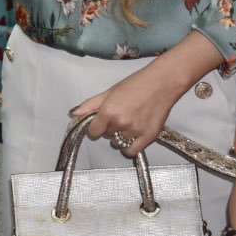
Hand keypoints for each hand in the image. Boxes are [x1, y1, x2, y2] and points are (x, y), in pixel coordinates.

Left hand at [71, 61, 189, 155]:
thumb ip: (90, 104)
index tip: (102, 121)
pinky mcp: (148, 137)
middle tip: (120, 116)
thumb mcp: (109, 92)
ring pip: (117, 143)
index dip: (96, 126)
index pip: (93, 131)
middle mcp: (120, 123)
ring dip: (119, 137)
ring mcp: (134, 131)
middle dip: (109, 128)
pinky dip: (128, 147)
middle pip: (106, 135)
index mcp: (108, 111)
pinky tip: (131, 137)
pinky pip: (131, 151)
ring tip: (128, 123)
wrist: (162, 84)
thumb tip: (73, 114)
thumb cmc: (135, 84)